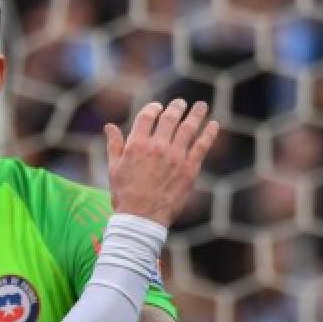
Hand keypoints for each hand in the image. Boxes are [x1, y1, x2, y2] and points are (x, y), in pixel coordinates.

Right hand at [105, 99, 217, 226]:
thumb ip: (114, 145)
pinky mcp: (190, 168)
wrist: (141, 218)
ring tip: (200, 106)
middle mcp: (157, 146)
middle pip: (170, 118)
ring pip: (188, 127)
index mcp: (136, 145)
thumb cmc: (124, 195)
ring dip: (196, 114)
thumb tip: (108, 126)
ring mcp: (175, 156)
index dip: (153, 108)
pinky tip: (213, 124)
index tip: (158, 107)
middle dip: (176, 107)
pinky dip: (209, 133)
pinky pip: (202, 145)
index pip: (147, 116)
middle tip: (180, 103)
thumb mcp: (113, 169)